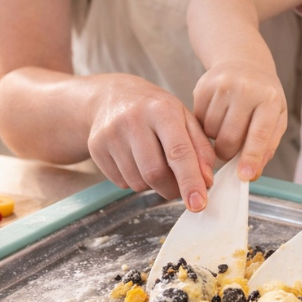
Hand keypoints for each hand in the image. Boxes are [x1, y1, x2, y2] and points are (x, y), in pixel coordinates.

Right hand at [87, 76, 215, 209]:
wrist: (113, 96)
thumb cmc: (156, 110)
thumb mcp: (185, 119)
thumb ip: (201, 149)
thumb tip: (206, 181)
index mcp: (162, 110)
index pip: (178, 152)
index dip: (190, 181)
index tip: (198, 204)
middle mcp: (133, 120)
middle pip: (155, 173)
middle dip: (172, 189)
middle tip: (180, 188)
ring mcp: (111, 134)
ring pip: (138, 182)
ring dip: (153, 185)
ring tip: (155, 165)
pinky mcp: (96, 148)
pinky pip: (121, 182)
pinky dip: (135, 181)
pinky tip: (136, 162)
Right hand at [193, 61, 286, 180]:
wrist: (244, 62)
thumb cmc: (263, 96)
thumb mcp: (275, 118)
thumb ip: (267, 146)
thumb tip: (252, 173)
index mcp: (269, 98)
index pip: (259, 134)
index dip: (251, 158)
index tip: (244, 176)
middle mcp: (246, 88)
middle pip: (229, 138)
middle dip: (228, 153)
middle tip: (231, 153)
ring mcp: (222, 85)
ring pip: (210, 131)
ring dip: (216, 139)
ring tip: (226, 128)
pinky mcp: (203, 85)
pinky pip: (198, 120)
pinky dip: (205, 126)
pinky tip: (216, 117)